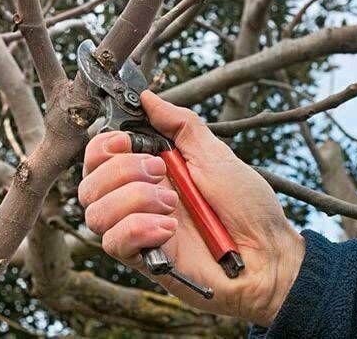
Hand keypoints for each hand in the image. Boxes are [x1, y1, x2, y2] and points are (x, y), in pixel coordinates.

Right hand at [79, 91, 304, 325]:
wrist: (268, 253)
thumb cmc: (247, 206)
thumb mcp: (215, 154)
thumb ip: (180, 124)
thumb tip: (147, 97)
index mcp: (151, 170)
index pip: (99, 155)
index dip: (104, 145)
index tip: (127, 142)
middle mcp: (137, 198)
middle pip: (89, 183)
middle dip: (122, 170)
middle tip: (160, 172)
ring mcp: (138, 229)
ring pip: (95, 212)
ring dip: (134, 200)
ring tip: (173, 206)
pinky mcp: (143, 259)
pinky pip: (113, 242)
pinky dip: (139, 228)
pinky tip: (169, 229)